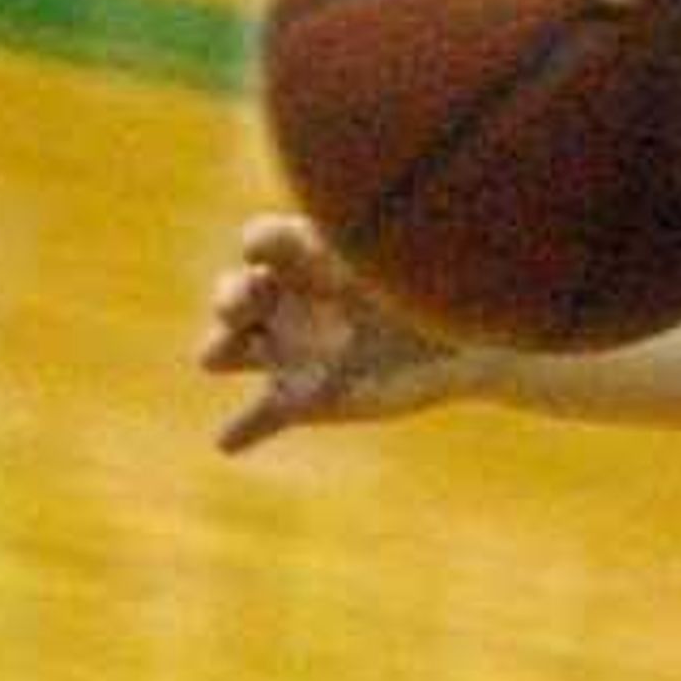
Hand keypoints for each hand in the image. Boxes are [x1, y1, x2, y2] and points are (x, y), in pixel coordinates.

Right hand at [203, 214, 482, 450]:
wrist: (462, 345)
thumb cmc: (431, 294)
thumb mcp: (401, 269)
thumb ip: (372, 253)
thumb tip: (341, 246)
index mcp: (307, 257)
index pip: (264, 238)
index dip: (264, 241)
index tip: (271, 251)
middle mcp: (285, 301)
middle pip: (231, 294)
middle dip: (232, 297)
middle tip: (248, 306)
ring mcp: (288, 353)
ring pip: (224, 350)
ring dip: (218, 350)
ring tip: (218, 356)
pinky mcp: (301, 402)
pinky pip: (255, 420)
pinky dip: (240, 432)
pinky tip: (228, 442)